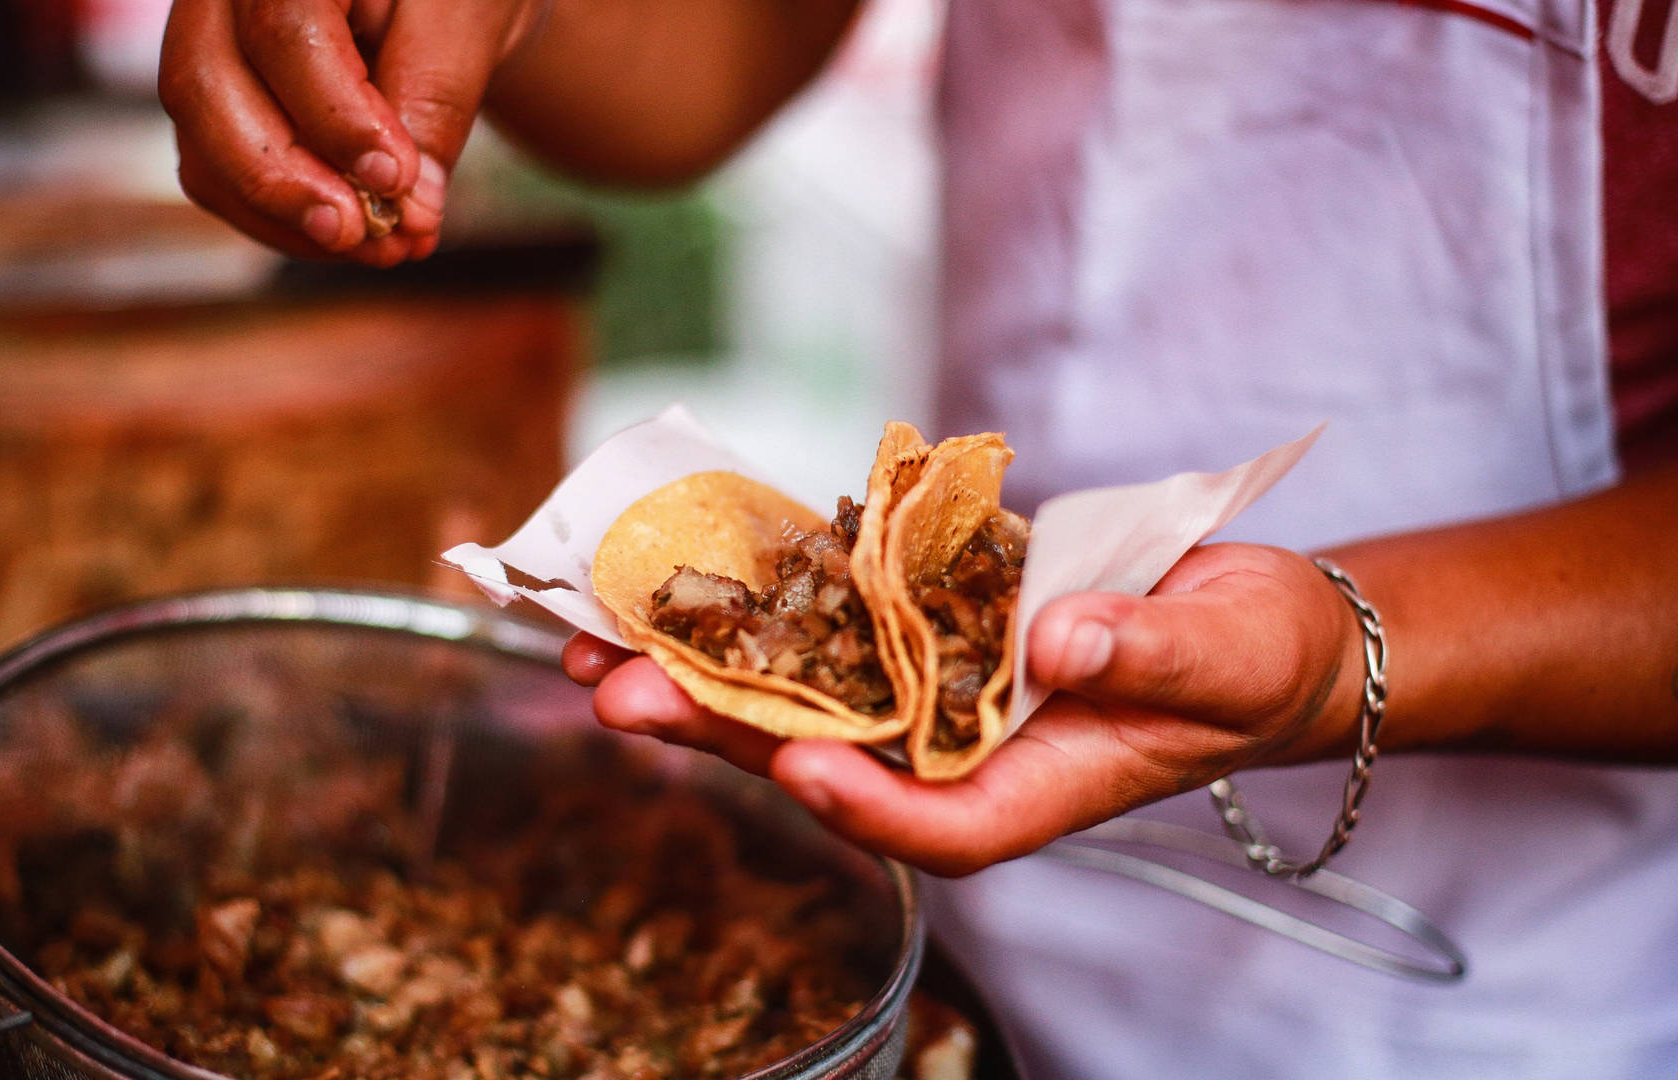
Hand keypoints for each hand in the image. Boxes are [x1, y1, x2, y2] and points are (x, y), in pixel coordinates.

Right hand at [159, 0, 547, 264]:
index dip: (335, 117)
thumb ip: (436, 100)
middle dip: (284, 179)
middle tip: (363, 232)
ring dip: (284, 216)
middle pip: (204, 87)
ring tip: (377, 245)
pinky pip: (213, 175)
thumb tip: (410, 210)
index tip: (396, 178)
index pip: (283, 31)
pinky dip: (278, 221)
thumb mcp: (465, 23)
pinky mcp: (211, 105)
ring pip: (200, 144)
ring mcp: (200, 46)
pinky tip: (347, 236)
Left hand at [565, 543, 1364, 876]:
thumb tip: (1063, 643)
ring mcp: (930, 693)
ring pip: (801, 695)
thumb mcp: (1225, 655)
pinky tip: (678, 579)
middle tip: (616, 695)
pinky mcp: (918, 630)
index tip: (802, 769)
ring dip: (701, 671)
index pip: (939, 825)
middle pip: (829, 757)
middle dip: (721, 730)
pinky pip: (826, 624)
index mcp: (1035, 786)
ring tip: (595, 646)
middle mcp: (961, 751)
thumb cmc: (1255, 658)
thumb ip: (1146, 656)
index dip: (868, 805)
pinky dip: (756, 604)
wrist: (1241, 622)